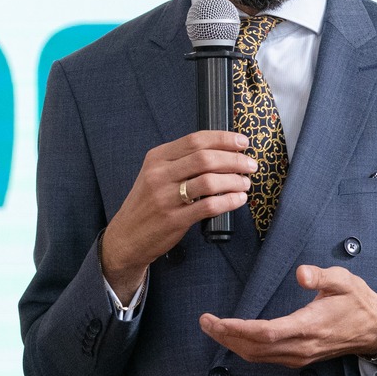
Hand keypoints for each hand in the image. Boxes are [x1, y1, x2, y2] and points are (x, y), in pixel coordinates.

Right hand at [99, 130, 256, 300]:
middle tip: (250, 164)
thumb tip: (221, 152)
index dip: (224, 139)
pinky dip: (229, 201)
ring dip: (234, 180)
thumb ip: (181, 162)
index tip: (243, 142)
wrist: (126, 236)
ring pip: (209, 181)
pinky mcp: (174, 219)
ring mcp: (166, 197)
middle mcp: (159, 174)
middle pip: (205, 158)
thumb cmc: (147, 204)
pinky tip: (238, 199)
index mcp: (157, 158)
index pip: (195, 140)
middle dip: (234, 159)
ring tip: (245, 183)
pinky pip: (209, 206)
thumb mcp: (155, 174)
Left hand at [199, 265, 376, 368]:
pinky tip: (234, 337)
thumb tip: (301, 273)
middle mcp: (300, 347)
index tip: (217, 320)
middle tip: (204, 322)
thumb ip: (321, 277)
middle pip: (254, 348)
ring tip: (212, 328)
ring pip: (257, 356)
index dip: (238, 329)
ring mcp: (298, 356)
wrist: (374, 330)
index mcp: (308, 326)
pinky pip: (265, 358)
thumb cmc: (357, 302)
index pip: (265, 332)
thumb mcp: (344, 281)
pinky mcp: (297, 358)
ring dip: (232, 344)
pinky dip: (245, 348)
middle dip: (225, 336)